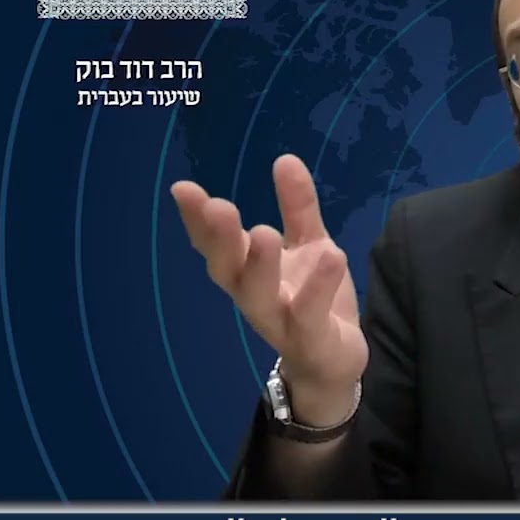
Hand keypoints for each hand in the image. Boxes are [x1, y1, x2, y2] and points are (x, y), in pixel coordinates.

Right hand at [171, 154, 366, 422]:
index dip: (197, 220)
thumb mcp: (309, 244)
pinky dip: (318, 288)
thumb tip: (285, 158)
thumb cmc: (311, 297)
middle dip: (220, 240)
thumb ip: (298, 207)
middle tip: (218, 206)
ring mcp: (280, 322)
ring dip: (259, 265)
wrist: (335, 362)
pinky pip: (310, 315)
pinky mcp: (312, 340)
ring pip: (260, 297)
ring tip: (264, 231)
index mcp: (248, 271)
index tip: (183, 189)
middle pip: (227, 270)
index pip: (216, 244)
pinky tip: (332, 254)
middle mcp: (254, 297)